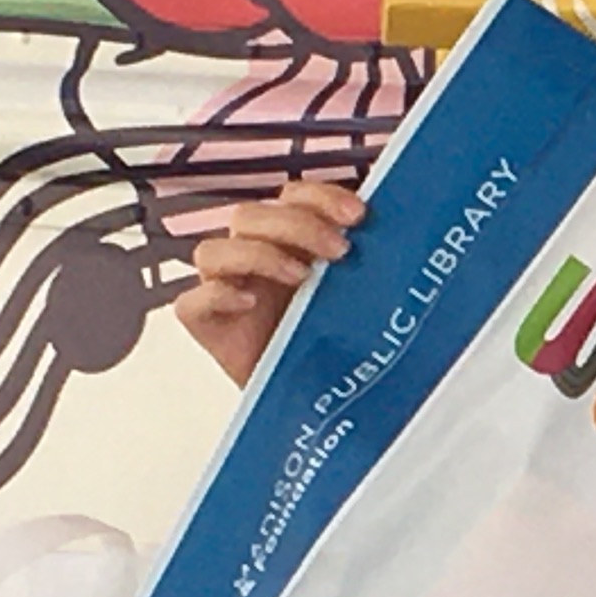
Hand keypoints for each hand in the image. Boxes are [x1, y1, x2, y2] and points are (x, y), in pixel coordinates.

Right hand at [178, 178, 361, 386]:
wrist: (317, 401)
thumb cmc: (334, 345)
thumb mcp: (357, 298)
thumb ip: (369, 265)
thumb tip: (404, 236)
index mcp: (287, 242)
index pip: (290, 197)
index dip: (319, 196)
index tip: (357, 214)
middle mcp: (252, 259)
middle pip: (250, 216)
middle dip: (297, 224)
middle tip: (340, 249)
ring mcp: (225, 290)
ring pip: (213, 251)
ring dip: (258, 254)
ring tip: (301, 277)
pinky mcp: (207, 326)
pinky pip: (191, 302)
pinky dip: (217, 296)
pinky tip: (248, 302)